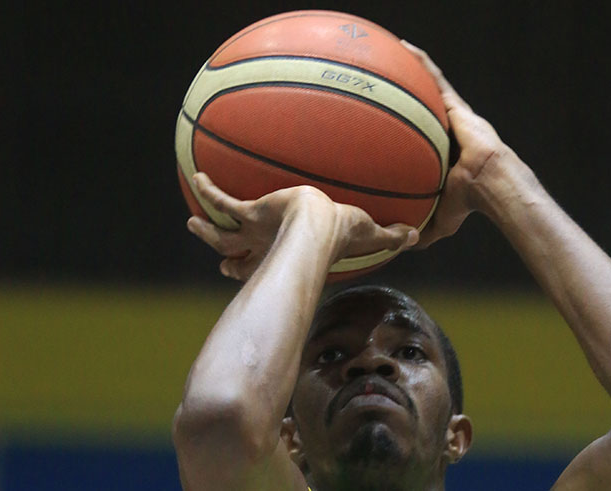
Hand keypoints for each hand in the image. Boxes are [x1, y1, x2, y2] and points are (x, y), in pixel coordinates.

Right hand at [187, 173, 418, 280]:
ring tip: (193, 222)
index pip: (269, 268)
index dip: (258, 273)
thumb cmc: (342, 233)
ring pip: (221, 236)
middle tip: (222, 262)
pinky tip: (198, 175)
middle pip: (238, 259)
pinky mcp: (250, 212)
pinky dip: (209, 189)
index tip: (248, 273)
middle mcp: (266, 247)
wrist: (318, 225)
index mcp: (287, 255)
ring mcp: (254, 231)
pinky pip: (223, 200)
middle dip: (228, 260)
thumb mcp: (368, 232)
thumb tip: (417, 236)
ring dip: (207, 231)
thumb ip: (389, 236)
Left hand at [402, 40, 517, 247]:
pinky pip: (436, 79)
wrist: (490, 185)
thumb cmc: (470, 203)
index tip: (387, 120)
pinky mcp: (458, 107)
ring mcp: (454, 116)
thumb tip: (404, 245)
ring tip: (392, 51)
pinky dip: (422, 63)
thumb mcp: (442, 219)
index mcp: (443, 152)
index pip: (422, 134)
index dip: (408, 125)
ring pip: (429, 86)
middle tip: (382, 79)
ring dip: (412, 68)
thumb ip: (424, 229)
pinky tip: (406, 48)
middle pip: (424, 105)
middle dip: (407, 91)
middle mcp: (448, 129)